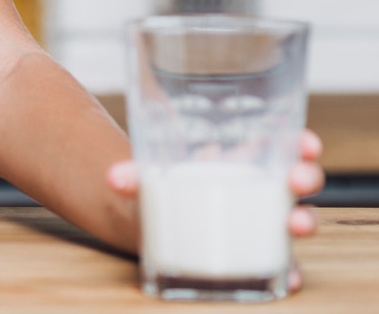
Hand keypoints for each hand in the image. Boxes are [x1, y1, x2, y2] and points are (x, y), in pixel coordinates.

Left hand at [106, 130, 324, 291]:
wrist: (156, 225)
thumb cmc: (166, 190)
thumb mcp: (152, 177)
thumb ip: (134, 176)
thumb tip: (114, 178)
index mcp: (246, 163)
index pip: (283, 147)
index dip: (302, 144)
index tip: (305, 141)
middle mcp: (264, 192)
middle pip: (299, 181)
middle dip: (305, 177)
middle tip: (296, 178)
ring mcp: (265, 224)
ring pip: (298, 219)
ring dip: (301, 220)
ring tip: (292, 223)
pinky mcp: (260, 256)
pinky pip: (284, 264)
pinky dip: (290, 271)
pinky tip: (288, 277)